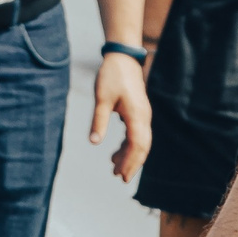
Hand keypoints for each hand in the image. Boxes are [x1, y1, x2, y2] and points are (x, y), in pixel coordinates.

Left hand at [94, 50, 152, 181]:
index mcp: (137, 115)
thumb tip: (93, 142)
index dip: (130, 162)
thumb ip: (98, 121)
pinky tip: (115, 153)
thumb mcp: (102, 98)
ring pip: (140, 142)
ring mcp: (142, 115)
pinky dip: (127, 146)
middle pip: (142, 147)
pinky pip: (135, 134)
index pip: (137, 145)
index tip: (121, 175)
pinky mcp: (137, 113)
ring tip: (114, 169)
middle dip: (132, 163)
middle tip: (120, 178)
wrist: (123, 58)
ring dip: (129, 156)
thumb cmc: (111, 76)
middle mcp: (143, 117)